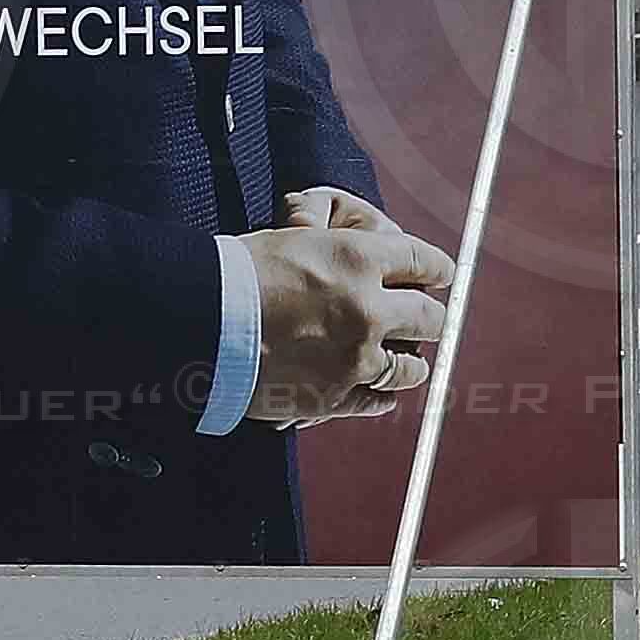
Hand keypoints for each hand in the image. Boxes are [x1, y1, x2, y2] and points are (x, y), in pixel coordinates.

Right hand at [239, 206, 453, 426]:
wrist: (197, 320)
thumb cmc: (237, 272)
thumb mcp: (296, 238)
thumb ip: (344, 252)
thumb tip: (373, 257)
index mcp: (359, 258)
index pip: (425, 262)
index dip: (438, 270)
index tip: (442, 276)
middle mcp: (368, 308)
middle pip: (430, 317)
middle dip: (429, 317)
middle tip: (426, 318)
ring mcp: (355, 358)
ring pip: (411, 366)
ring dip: (409, 360)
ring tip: (402, 358)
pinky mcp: (335, 397)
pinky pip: (379, 401)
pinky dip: (380, 394)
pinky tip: (378, 389)